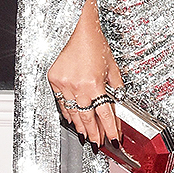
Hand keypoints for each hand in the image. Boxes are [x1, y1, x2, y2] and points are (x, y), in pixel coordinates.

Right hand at [47, 0, 122, 146]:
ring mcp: (65, 84)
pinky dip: (67, 112)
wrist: (77, 29)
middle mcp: (79, 86)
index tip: (114, 139)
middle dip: (95, 133)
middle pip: (88, 118)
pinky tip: (72, 120)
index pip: (105, 114)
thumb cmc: (95, 44)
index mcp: (95, 84)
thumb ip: (116, 86)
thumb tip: (118, 102)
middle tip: (99, 143)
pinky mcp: (55, 80)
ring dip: (81, 127)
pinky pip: (61, 102)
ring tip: (86, 136)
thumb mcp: (112, 67)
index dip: (110, 129)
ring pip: (73, 113)